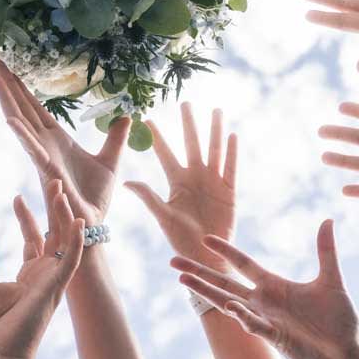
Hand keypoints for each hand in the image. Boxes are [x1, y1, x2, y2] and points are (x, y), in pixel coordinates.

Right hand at [0, 59, 128, 223]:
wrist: (92, 223)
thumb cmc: (95, 197)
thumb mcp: (110, 160)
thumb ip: (115, 138)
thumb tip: (126, 117)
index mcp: (56, 140)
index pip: (34, 107)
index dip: (21, 87)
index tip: (7, 68)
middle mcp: (44, 145)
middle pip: (22, 107)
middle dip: (7, 85)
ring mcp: (43, 156)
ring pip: (21, 122)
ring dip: (7, 101)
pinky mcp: (48, 170)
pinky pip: (32, 149)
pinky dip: (21, 134)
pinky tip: (10, 118)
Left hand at [0, 185, 85, 358]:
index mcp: (28, 275)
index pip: (33, 239)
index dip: (28, 217)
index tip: (18, 195)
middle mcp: (44, 275)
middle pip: (54, 234)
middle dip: (54, 208)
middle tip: (53, 180)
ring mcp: (52, 281)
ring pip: (65, 241)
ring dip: (66, 215)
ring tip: (63, 190)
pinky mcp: (54, 288)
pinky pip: (70, 260)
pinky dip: (76, 241)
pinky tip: (79, 222)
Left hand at [127, 103, 235, 265]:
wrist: (205, 255)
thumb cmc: (181, 239)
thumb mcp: (163, 216)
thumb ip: (148, 197)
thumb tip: (127, 181)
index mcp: (176, 182)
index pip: (165, 153)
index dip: (157, 137)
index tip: (148, 118)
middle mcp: (194, 177)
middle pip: (191, 145)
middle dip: (188, 125)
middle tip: (185, 103)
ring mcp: (212, 182)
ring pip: (213, 150)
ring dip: (214, 131)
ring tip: (215, 110)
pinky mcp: (228, 191)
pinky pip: (230, 168)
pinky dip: (231, 153)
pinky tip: (232, 136)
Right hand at [170, 220, 358, 358]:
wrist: (348, 354)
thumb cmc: (340, 320)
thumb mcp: (332, 280)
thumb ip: (326, 251)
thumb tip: (328, 219)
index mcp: (275, 286)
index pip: (243, 264)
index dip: (226, 251)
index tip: (206, 238)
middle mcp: (264, 302)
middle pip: (224, 283)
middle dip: (200, 272)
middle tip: (173, 261)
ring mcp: (266, 320)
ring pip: (229, 303)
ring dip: (207, 292)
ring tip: (184, 281)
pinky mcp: (275, 338)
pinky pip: (255, 326)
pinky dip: (244, 317)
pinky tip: (232, 306)